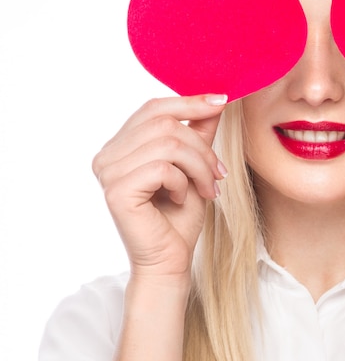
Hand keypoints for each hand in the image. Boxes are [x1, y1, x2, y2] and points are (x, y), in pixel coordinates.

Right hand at [92, 94, 227, 283]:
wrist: (170, 260)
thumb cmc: (180, 216)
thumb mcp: (194, 166)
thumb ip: (198, 133)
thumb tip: (215, 100)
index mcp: (121, 146)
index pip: (153, 108)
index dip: (189, 102)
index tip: (221, 101)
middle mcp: (107, 155)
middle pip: (164, 123)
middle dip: (201, 147)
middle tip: (219, 173)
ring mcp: (108, 172)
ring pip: (168, 144)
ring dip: (199, 166)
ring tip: (208, 189)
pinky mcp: (116, 190)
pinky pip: (162, 168)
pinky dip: (183, 182)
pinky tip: (182, 199)